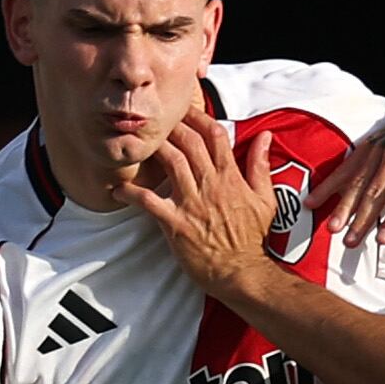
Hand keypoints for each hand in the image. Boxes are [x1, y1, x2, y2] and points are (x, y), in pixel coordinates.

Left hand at [127, 108, 279, 290]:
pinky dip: (131, 193)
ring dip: (152, 149)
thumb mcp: (266, 199)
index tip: (184, 110)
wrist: (242, 273)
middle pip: (188, 141)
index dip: (197, 117)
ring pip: (169, 162)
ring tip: (138, 143)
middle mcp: (210, 184)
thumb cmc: (252, 239)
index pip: (214, 135)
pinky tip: (118, 190)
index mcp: (231, 177)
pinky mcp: (175, 223)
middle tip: (156, 120)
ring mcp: (191, 203)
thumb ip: (261, 165)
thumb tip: (264, 137)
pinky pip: (148, 202)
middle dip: (171, 125)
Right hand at [313, 98, 384, 246]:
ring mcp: (380, 146)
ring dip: (344, 205)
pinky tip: (314, 200)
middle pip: (377, 190)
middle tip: (350, 243)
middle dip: (362, 218)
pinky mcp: (369, 144)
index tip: (383, 239)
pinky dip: (330, 184)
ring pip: (358, 179)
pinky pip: (347, 166)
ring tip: (333, 228)